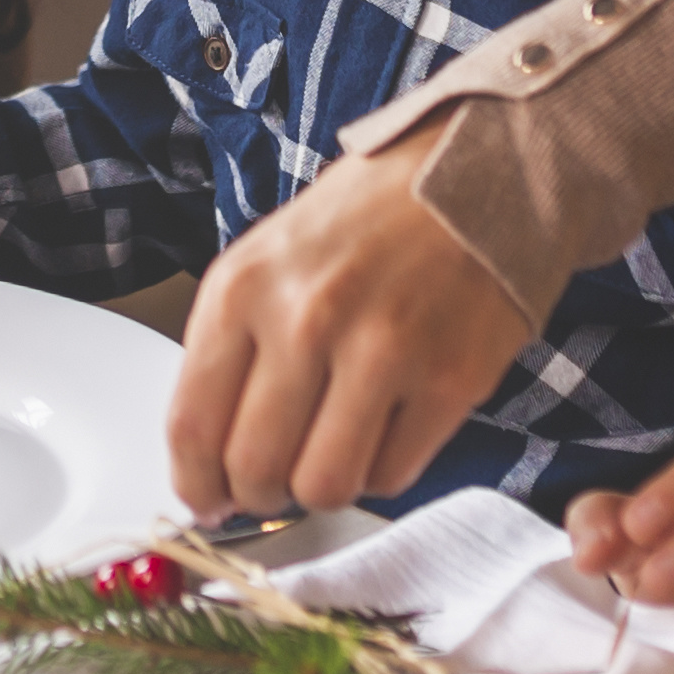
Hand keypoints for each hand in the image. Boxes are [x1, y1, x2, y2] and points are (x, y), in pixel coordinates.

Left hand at [165, 134, 538, 518]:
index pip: (192, 424)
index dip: (194, 483)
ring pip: (323, 487)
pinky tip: (381, 432)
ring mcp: (382, 352)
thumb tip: (209, 456)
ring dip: (320, 489)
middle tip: (270, 486)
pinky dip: (380, 471)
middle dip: (255, 495)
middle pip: (254, 468)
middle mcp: (306, 320)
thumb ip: (233, 348)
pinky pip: (392, 476)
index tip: (206, 500)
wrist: (480, 173)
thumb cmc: (367, 220)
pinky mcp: (449, 381)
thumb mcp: (268, 257)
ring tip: (328, 458)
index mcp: (245, 287)